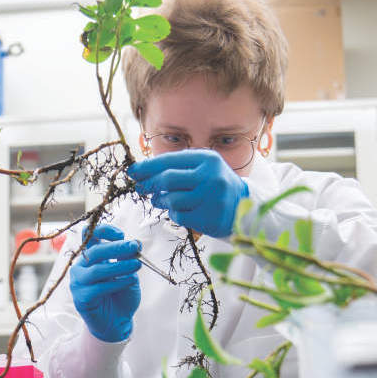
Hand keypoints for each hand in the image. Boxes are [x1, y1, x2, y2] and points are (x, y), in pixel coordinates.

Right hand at [70, 223, 141, 342]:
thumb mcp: (128, 272)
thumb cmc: (121, 294)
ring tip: (137, 265)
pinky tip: (131, 280)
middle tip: (135, 247)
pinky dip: (117, 283)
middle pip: (95, 251)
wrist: (117, 321)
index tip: (122, 234)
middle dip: (117, 247)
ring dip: (119, 266)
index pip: (89, 234)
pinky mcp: (81, 298)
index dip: (104, 230)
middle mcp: (81, 267)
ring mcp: (78, 283)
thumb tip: (134, 243)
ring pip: (97, 270)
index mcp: (90, 256)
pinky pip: (98, 288)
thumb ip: (127, 258)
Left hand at [127, 149, 249, 237]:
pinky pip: (179, 215)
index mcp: (207, 160)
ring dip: (159, 201)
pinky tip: (178, 210)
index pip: (169, 161)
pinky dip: (173, 213)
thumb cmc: (215, 185)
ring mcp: (210, 199)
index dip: (147, 167)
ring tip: (159, 200)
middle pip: (167, 180)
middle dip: (149, 184)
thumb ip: (177, 166)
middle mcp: (210, 177)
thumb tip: (142, 170)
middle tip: (140, 188)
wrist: (243, 208)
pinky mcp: (208, 218)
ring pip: (171, 200)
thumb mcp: (203, 167)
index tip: (133, 171)